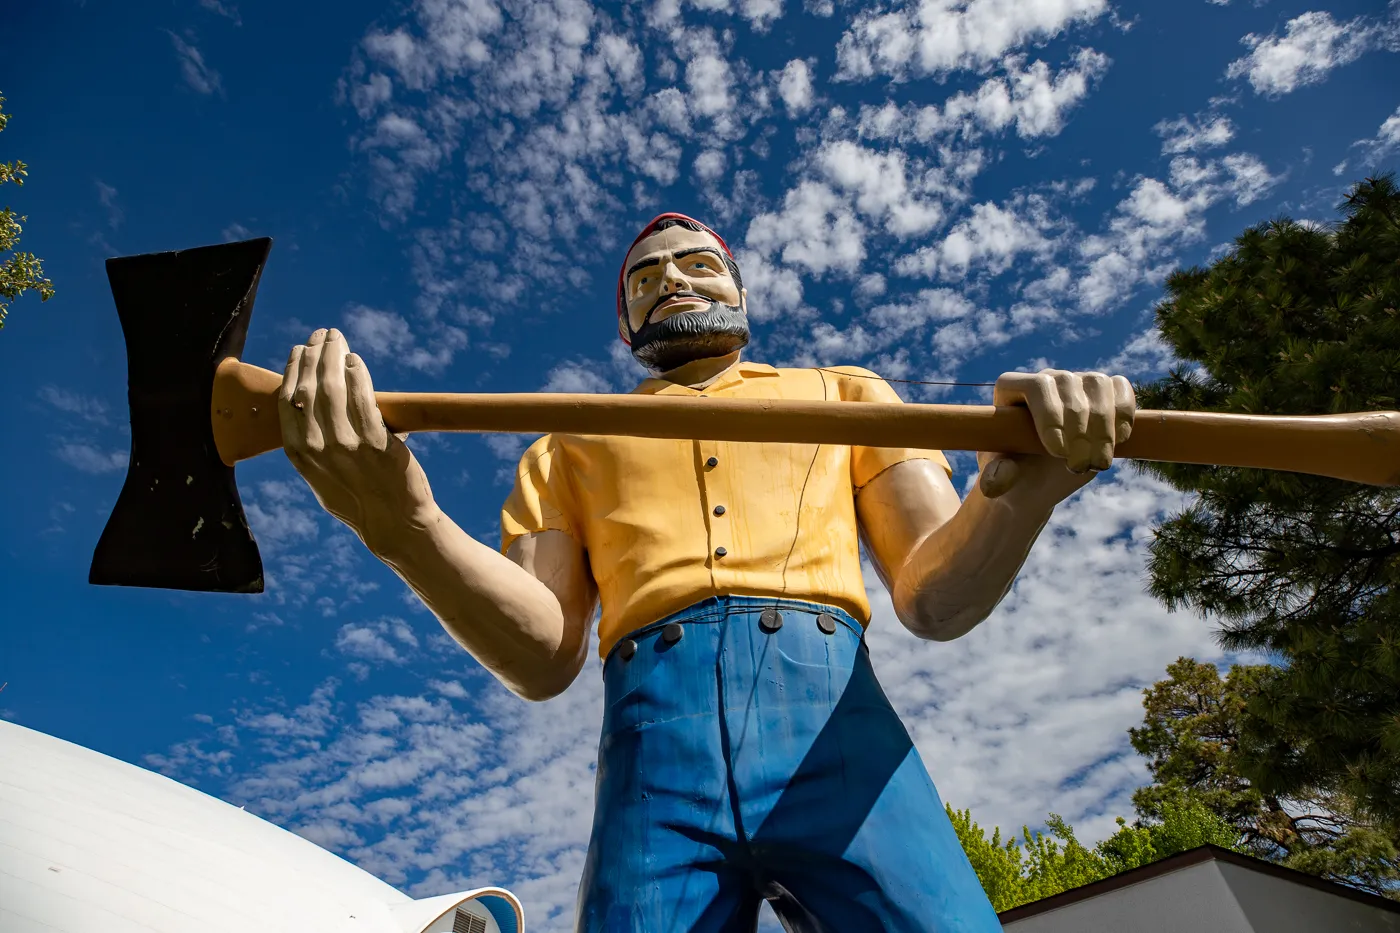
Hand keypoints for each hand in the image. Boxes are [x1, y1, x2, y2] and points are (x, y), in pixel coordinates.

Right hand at [278, 328, 437, 550]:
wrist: (392, 523)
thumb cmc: (359, 499)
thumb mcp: (321, 477)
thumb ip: (312, 446)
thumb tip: (310, 407)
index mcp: (299, 455)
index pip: (288, 400)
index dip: (294, 369)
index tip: (300, 350)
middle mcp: (317, 447)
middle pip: (309, 386)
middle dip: (315, 354)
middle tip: (322, 334)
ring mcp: (346, 444)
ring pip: (333, 386)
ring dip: (334, 355)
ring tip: (336, 339)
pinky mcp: (376, 441)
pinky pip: (362, 397)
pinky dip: (357, 374)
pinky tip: (355, 362)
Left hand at [978, 369, 1135, 500]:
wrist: (1036, 479)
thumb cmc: (1013, 472)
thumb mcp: (1000, 475)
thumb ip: (997, 475)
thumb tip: (994, 485)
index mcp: (1012, 388)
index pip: (1036, 387)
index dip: (1050, 416)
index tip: (1058, 452)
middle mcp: (1046, 378)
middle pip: (1069, 387)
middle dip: (1079, 432)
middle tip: (1077, 467)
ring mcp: (1076, 381)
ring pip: (1099, 385)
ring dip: (1104, 427)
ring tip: (1097, 462)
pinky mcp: (1103, 391)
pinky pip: (1121, 388)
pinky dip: (1124, 414)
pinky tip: (1120, 441)